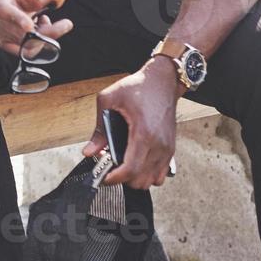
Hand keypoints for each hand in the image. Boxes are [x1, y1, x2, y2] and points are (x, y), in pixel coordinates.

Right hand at [0, 0, 71, 55]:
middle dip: (47, 31)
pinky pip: (26, 52)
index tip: (30, 25)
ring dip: (44, 35)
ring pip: (26, 45)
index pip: (3, 10)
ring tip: (44, 20)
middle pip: (21, 33)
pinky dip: (39, 44)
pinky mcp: (4, 44)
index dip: (17, 19)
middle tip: (66, 24)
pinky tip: (39, 30)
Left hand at [81, 59, 181, 187]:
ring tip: (122, 165)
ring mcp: (167, 148)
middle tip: (110, 166)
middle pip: (141, 179)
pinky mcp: (171, 148)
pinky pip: (161, 173)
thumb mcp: (109, 100)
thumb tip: (89, 151)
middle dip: (122, 178)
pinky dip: (148, 174)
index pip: (130, 169)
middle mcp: (159, 144)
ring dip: (135, 177)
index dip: (115, 178)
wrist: (163, 80)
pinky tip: (136, 163)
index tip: (104, 178)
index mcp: (143, 133)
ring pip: (152, 179)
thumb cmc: (139, 87)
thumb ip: (99, 129)